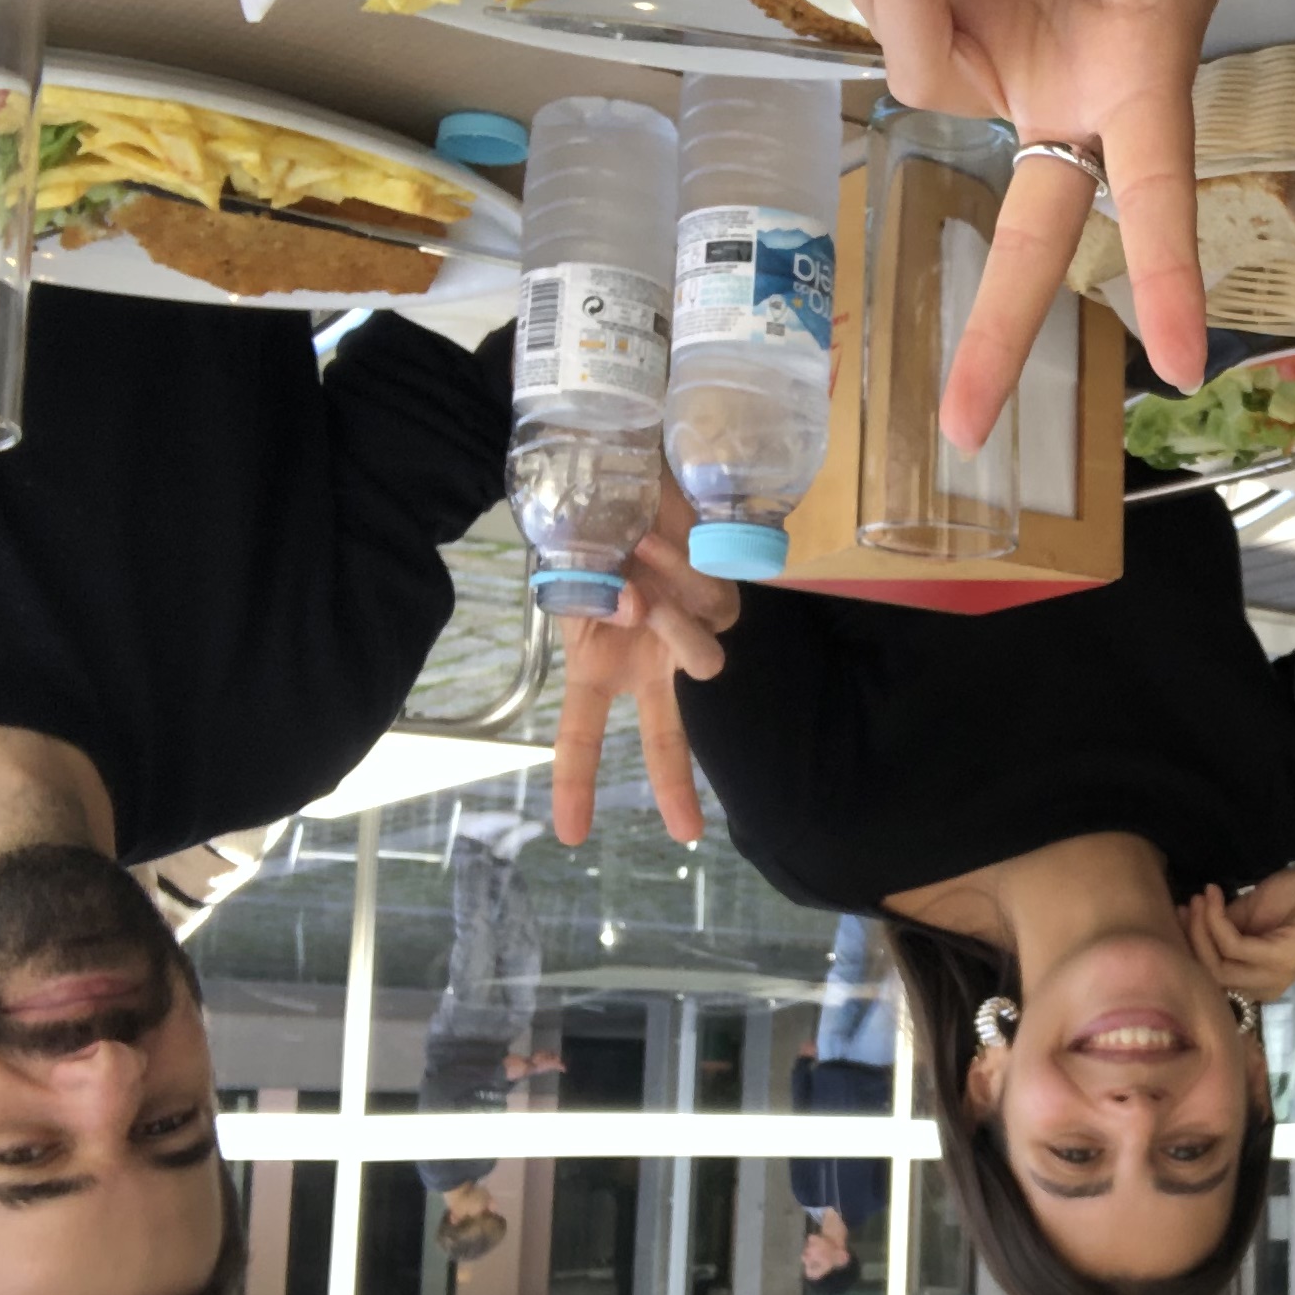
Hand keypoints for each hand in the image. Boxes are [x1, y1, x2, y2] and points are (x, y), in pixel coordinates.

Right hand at [550, 489, 740, 845]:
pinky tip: (661, 539)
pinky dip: (685, 573)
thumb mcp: (570, 563)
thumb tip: (633, 611)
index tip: (569, 836)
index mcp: (599, 662)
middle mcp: (649, 657)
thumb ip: (594, 598)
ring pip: (702, 663)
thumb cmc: (586, 516)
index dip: (576, 784)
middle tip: (685, 832)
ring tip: (640, 563)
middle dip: (673, 783)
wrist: (619, 459)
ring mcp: (691, 628)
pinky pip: (716, 607)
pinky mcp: (725, 595)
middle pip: (666, 735)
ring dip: (673, 621)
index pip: (583, 735)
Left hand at [823, 0, 1264, 448]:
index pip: (1158, 186)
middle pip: (1032, 228)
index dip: (1168, 271)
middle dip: (995, 325)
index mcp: (1143, 74)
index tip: (1179, 360)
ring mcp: (1015, 73)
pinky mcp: (971, 36)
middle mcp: (1074, 97)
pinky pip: (892, 16)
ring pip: (920, 69)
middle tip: (963, 425)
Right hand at [1182, 864, 1294, 1002]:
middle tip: (1186, 904)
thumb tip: (1194, 923)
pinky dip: (1216, 920)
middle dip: (1191, 938)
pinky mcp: (1280, 961)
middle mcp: (1264, 986)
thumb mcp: (1253, 912)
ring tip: (1200, 898)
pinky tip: (1214, 897)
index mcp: (1257, 978)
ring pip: (1218, 966)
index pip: (1211, 976)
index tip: (1179, 914)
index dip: (1190, 947)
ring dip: (1201, 929)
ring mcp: (1273, 976)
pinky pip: (1233, 946)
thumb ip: (1226, 924)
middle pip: (1209, 975)